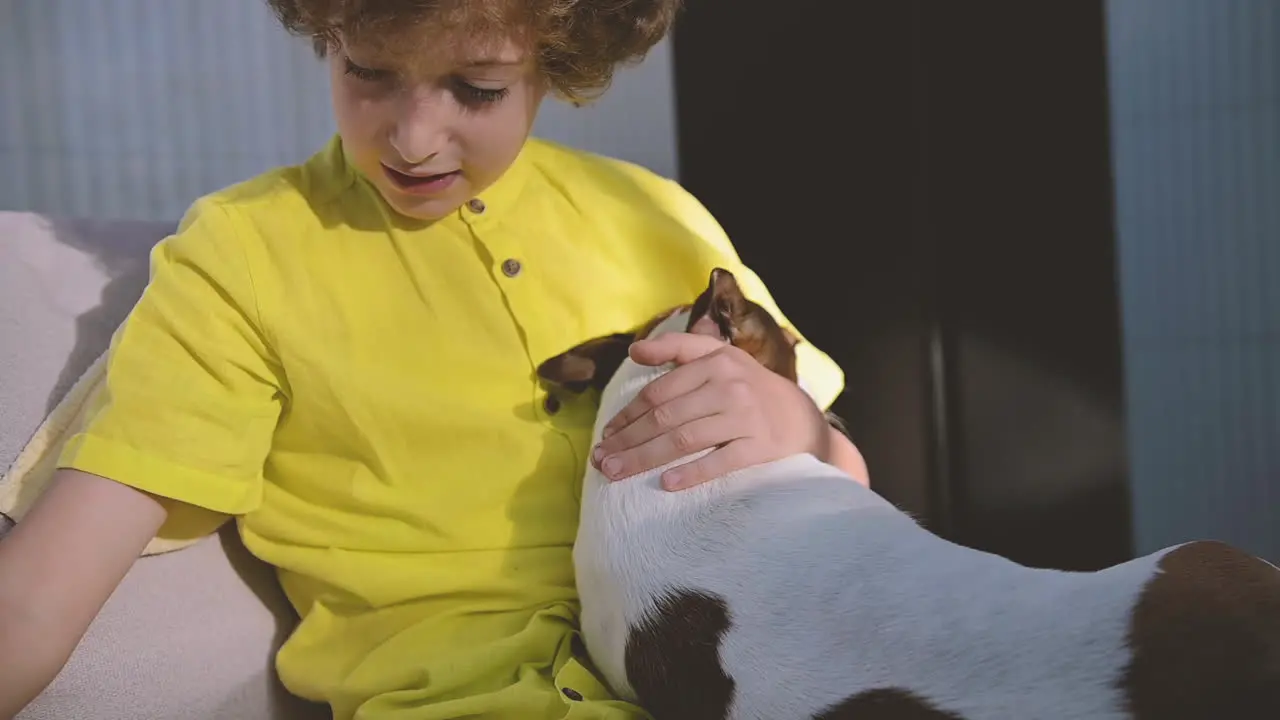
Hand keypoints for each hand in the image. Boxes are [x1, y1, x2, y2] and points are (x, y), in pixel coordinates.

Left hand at [591, 332, 829, 490]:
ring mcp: (746, 417)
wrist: (801, 418)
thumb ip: (678, 350)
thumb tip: (634, 350)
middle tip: (601, 460)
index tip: (606, 434)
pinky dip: (692, 473)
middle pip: (666, 416)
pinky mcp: (760, 447)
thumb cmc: (749, 388)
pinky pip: (720, 461)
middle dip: (628, 440)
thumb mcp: (720, 359)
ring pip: (685, 439)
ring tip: (616, 473)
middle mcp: (730, 385)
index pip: (660, 390)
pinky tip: (666, 483)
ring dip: (645, 458)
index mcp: (715, 361)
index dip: (628, 414)